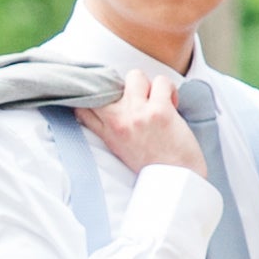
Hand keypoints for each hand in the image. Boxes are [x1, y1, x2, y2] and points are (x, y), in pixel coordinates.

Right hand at [81, 69, 202, 178]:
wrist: (176, 182)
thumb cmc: (154, 166)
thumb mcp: (121, 150)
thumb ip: (111, 129)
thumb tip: (112, 104)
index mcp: (108, 133)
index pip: (82, 104)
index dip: (90, 92)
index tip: (101, 90)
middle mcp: (118, 122)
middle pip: (104, 84)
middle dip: (122, 85)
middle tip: (137, 96)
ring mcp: (137, 115)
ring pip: (135, 76)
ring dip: (150, 85)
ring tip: (158, 101)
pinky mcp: (160, 111)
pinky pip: (161, 82)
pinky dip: (170, 90)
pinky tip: (173, 105)